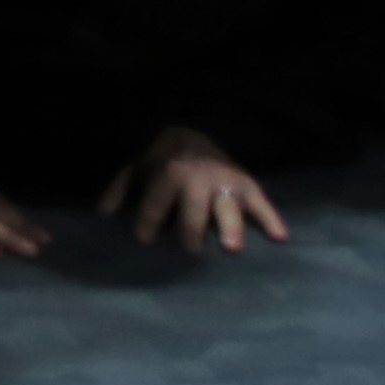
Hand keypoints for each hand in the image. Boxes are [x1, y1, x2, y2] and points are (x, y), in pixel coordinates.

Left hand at [109, 127, 290, 250]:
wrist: (194, 136)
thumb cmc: (162, 161)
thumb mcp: (137, 169)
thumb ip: (120, 189)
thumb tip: (103, 212)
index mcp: (169, 172)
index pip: (157, 201)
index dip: (149, 220)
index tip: (144, 239)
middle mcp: (199, 178)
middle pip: (194, 208)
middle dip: (190, 227)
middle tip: (190, 249)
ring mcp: (225, 182)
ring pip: (228, 206)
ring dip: (230, 226)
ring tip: (232, 248)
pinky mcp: (247, 186)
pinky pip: (262, 202)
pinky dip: (271, 218)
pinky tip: (280, 237)